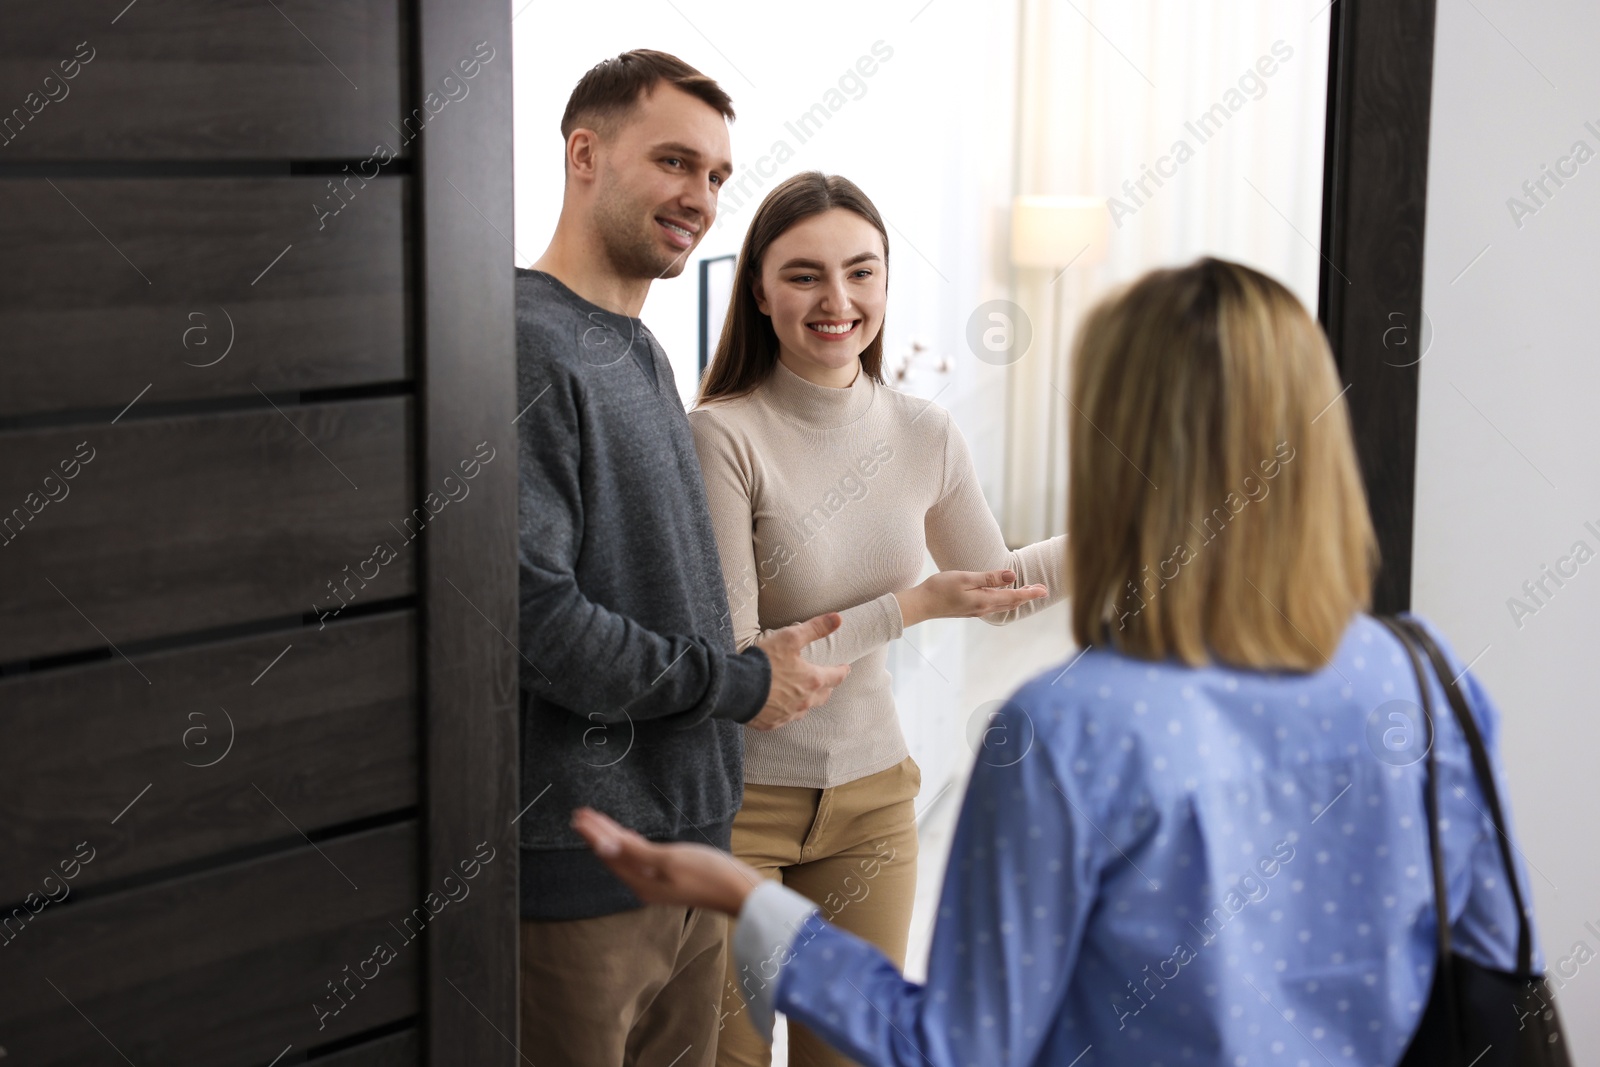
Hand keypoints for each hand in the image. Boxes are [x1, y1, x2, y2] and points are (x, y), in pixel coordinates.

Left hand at [571, 807, 759, 915]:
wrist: (739, 891)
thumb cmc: (708, 874)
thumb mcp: (669, 859)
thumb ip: (635, 852)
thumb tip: (603, 847)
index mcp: (640, 881)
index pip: (608, 854)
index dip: (593, 834)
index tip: (578, 816)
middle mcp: (644, 884)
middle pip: (613, 855)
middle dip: (598, 834)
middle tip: (580, 814)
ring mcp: (656, 881)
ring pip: (624, 856)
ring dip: (610, 838)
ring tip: (597, 822)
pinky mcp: (668, 876)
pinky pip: (638, 858)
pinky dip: (628, 844)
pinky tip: (627, 838)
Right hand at [750, 612, 850, 730]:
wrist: (735, 687)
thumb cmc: (764, 662)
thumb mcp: (790, 638)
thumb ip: (815, 628)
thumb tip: (838, 619)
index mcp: (812, 680)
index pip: (836, 677)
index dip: (842, 671)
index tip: (845, 668)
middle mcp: (804, 701)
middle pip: (823, 695)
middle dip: (827, 687)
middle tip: (826, 681)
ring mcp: (788, 714)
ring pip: (805, 709)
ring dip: (807, 700)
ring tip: (804, 694)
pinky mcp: (772, 723)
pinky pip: (785, 718)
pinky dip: (786, 710)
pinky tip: (781, 706)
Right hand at [894, 569, 1047, 626]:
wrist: (921, 604)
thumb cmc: (940, 588)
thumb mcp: (965, 578)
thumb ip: (989, 578)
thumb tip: (1011, 576)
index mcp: (984, 600)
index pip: (1014, 597)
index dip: (1030, 593)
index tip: (1044, 589)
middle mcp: (983, 608)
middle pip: (1011, 603)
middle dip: (1027, 596)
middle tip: (1042, 589)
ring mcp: (976, 611)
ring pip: (1003, 606)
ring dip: (1017, 599)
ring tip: (1027, 591)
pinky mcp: (969, 610)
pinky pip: (994, 606)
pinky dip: (1005, 601)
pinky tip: (1004, 596)